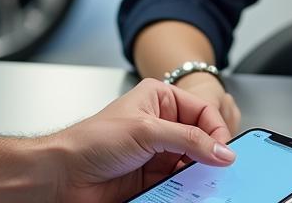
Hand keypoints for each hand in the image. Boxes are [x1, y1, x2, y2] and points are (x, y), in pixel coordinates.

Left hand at [50, 78, 235, 202]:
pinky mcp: (153, 180)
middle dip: (209, 157)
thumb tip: (222, 150)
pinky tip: (187, 195)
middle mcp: (161, 124)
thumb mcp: (146, 131)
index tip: (226, 154)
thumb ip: (188, 140)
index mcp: (160, 99)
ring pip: (192, 167)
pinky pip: (179, 187)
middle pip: (201, 141)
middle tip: (219, 173)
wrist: (65, 175)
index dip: (217, 132)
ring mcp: (158, 154)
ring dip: (198, 178)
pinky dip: (186, 193)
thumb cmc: (92, 140)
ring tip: (203, 186)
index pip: (202, 112)